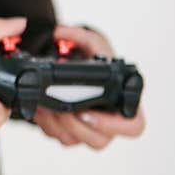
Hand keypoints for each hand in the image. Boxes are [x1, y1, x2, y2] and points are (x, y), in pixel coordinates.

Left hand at [33, 25, 145, 148]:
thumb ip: (80, 36)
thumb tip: (60, 33)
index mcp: (124, 102)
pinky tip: (42, 110)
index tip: (87, 112)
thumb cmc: (91, 59)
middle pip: (100, 140)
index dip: (112, 125)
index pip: (133, 126)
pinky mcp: (69, 133)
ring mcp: (89, 129)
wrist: (71, 68)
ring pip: (76, 141)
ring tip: (47, 106)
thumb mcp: (91, 43)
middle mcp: (109, 121)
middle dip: (75, 126)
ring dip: (57, 125)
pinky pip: (59, 138)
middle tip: (61, 110)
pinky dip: (47, 125)